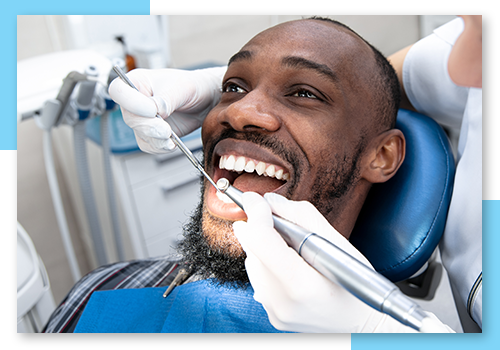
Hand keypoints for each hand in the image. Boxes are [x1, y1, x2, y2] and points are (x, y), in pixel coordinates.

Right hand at [108, 66, 225, 153]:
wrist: (205, 100)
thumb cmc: (191, 86)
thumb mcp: (180, 88)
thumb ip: (164, 100)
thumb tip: (153, 112)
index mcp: (137, 82)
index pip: (118, 91)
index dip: (131, 103)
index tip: (152, 109)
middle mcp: (135, 101)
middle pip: (129, 118)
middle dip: (149, 126)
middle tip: (166, 129)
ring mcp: (142, 120)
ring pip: (140, 134)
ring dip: (157, 139)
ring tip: (171, 135)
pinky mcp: (151, 134)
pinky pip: (149, 145)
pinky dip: (161, 147)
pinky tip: (172, 142)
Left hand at [233, 193, 451, 332]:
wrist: (363, 322)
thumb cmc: (357, 281)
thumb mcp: (339, 242)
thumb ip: (302, 216)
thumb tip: (270, 201)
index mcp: (301, 284)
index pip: (261, 240)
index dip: (255, 213)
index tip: (253, 198)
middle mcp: (281, 302)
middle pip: (253, 250)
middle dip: (259, 227)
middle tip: (273, 217)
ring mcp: (275, 311)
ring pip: (252, 263)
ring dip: (263, 246)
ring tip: (289, 246)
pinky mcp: (272, 315)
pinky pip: (258, 279)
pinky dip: (266, 264)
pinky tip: (287, 263)